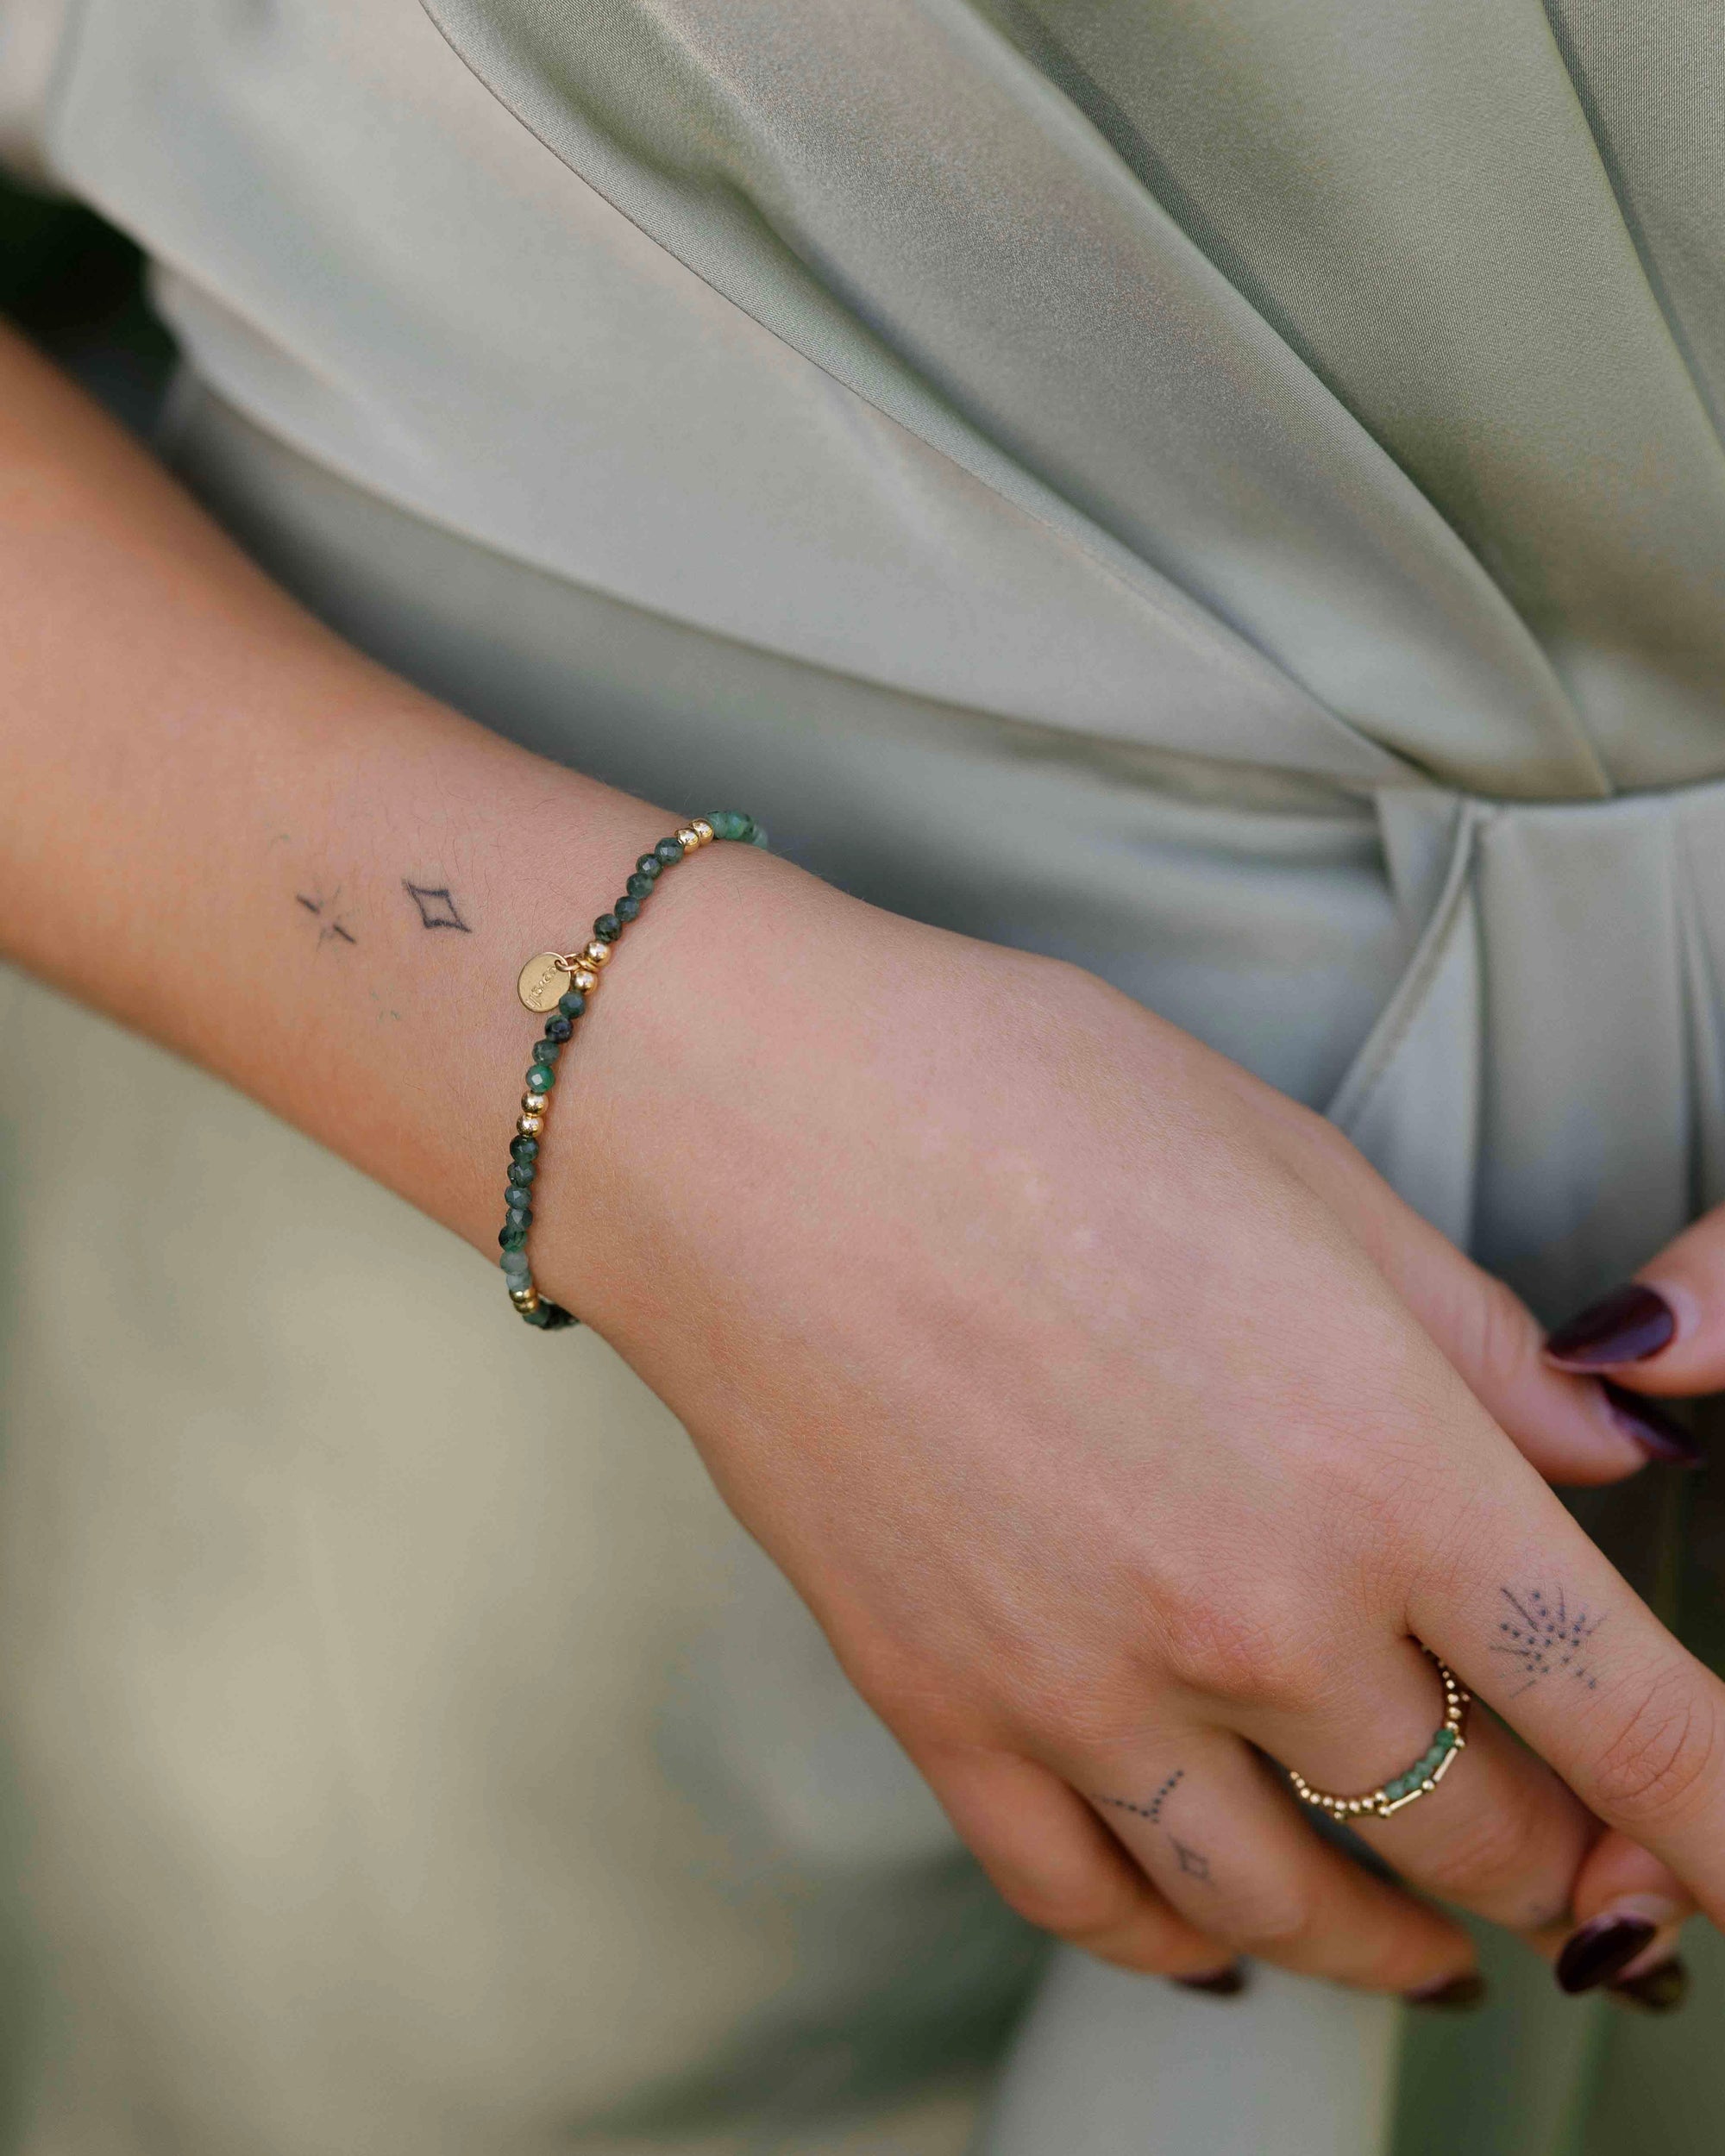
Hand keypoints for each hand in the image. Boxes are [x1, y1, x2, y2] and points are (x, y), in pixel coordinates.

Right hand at [530, 850, 1720, 1999]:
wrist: (747, 1124)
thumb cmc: (1022, 1095)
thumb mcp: (1296, 1170)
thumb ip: (1468, 1342)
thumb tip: (1597, 1453)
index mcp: (1382, 1464)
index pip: (1625, 1710)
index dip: (1724, 1817)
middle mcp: (1252, 1616)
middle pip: (1476, 1832)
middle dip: (1570, 1865)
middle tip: (1594, 1862)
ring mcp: (1083, 1688)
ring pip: (1292, 1906)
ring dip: (1399, 1943)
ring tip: (1437, 1944)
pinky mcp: (942, 1711)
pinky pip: (1091, 1903)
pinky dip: (1185, 1948)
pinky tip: (1224, 1935)